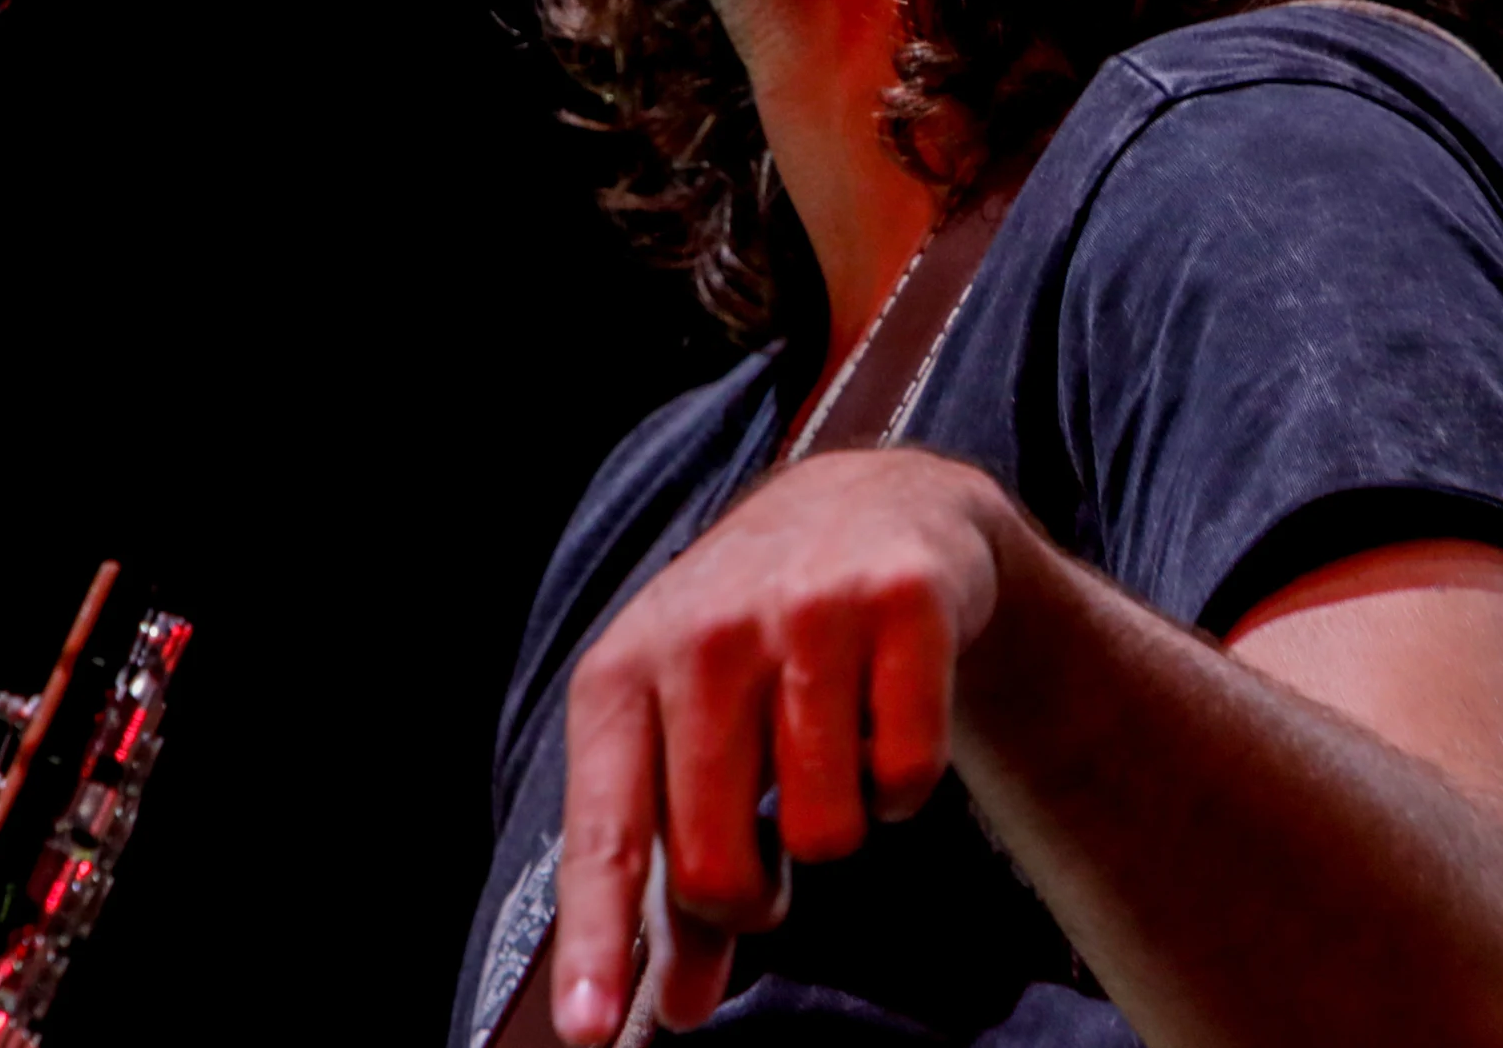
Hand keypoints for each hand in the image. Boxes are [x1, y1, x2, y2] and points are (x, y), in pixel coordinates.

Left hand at [549, 447, 1017, 1038]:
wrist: (872, 508)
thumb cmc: (760, 650)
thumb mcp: (690, 737)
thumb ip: (676, 879)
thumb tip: (673, 1011)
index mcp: (622, 673)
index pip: (606, 834)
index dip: (597, 940)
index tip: (594, 1035)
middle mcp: (704, 635)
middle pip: (717, 866)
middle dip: (754, 896)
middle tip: (772, 852)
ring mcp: (804, 612)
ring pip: (825, 833)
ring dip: (840, 823)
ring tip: (833, 748)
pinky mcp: (903, 605)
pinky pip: (908, 779)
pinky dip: (907, 782)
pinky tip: (890, 713)